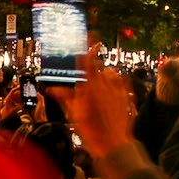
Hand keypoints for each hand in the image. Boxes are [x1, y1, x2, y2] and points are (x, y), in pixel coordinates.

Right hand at [66, 44, 136, 160]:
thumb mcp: (74, 114)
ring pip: (110, 74)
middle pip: (99, 67)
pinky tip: (112, 94)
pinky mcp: (127, 94)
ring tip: (101, 91)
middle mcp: (105, 84)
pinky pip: (121, 81)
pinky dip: (116, 83)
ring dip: (105, 77)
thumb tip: (51, 88)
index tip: (90, 34)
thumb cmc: (91, 131)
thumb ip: (65, 97)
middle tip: (90, 84)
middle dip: (94, 71)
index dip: (88, 46)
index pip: (88, 60)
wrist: (113, 144)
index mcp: (90, 86)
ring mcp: (118, 89)